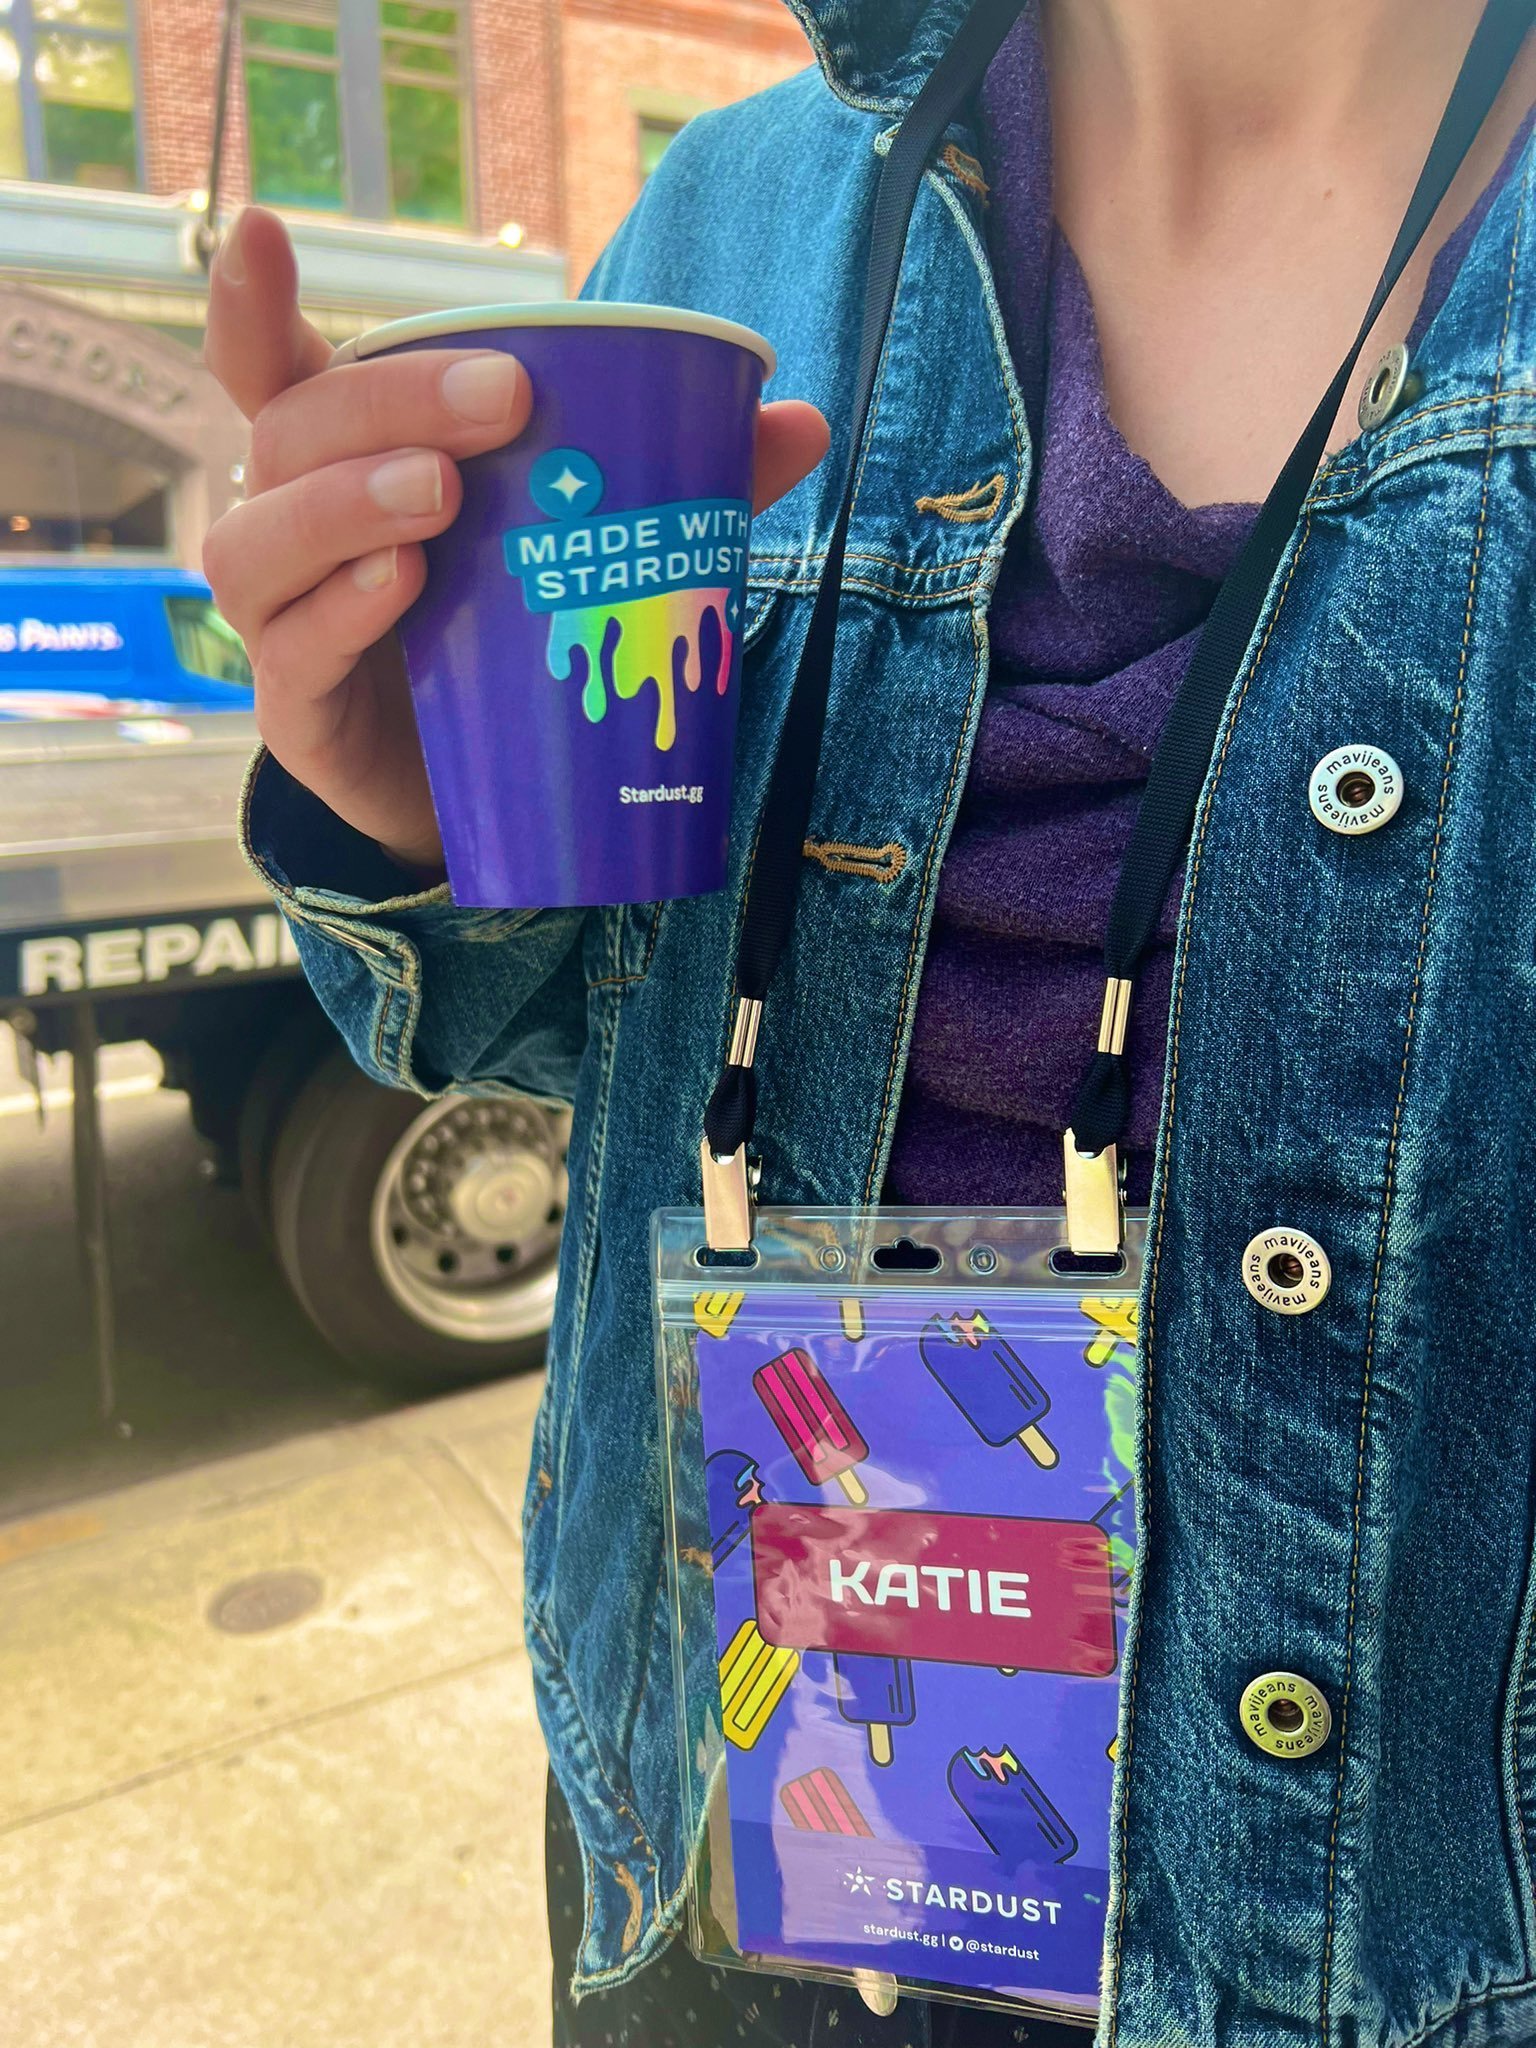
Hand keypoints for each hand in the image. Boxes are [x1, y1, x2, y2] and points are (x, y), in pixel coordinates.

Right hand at [202, 206, 830, 872]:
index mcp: (351, 462)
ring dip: (346, 502)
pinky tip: (398, 585)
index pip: (274, 369)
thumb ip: (681, 487)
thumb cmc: (519, 643)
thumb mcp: (594, 551)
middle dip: (391, 402)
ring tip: (440, 496)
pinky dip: (339, 611)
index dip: (254, 301)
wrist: (494, 796)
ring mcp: (286, 620)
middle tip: (503, 401)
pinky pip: (290, 652)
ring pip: (262, 539)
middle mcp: (298, 526)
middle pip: (293, 431)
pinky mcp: (300, 713)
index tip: (264, 228)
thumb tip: (799, 419)